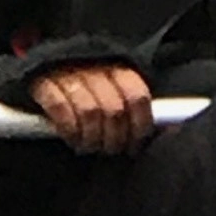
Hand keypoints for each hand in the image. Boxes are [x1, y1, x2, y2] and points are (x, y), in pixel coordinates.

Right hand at [29, 65, 154, 155]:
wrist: (47, 66)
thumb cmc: (89, 88)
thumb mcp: (116, 91)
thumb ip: (138, 108)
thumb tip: (171, 130)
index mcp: (119, 68)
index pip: (138, 98)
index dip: (139, 127)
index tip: (134, 145)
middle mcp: (96, 68)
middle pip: (115, 109)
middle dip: (114, 138)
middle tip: (110, 150)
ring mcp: (69, 73)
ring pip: (89, 111)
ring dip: (91, 137)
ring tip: (89, 147)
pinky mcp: (44, 83)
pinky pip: (60, 108)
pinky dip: (68, 129)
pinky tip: (71, 138)